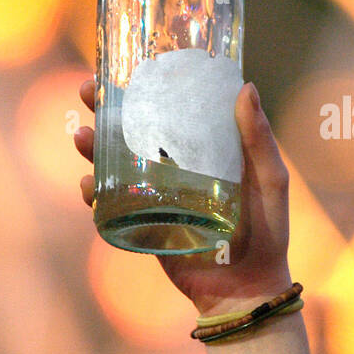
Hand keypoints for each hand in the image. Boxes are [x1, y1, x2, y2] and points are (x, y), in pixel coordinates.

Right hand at [74, 78, 292, 315]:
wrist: (249, 289)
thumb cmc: (269, 232)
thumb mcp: (270, 180)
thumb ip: (258, 139)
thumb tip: (245, 86)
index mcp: (206, 148)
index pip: (172, 108)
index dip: (147, 86)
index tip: (128, 64)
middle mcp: (177, 166)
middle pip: (134, 129)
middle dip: (104, 109)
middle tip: (87, 91)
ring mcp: (158, 195)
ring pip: (115, 163)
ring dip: (92, 147)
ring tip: (83, 138)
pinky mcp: (145, 224)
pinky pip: (111, 206)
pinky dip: (93, 195)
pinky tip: (88, 188)